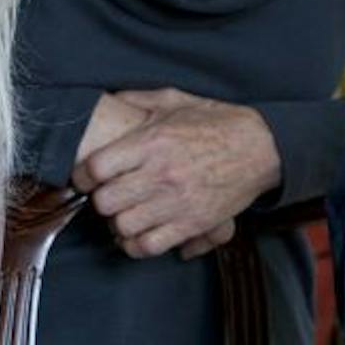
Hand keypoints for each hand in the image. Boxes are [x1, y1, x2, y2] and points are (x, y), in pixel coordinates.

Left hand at [70, 88, 280, 259]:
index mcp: (152, 142)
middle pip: (105, 202)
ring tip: (124, 213)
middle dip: (100, 199)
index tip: (86, 177)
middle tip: (107, 194)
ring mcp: (178, 202)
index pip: (95, 168)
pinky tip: (140, 232)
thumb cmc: (217, 121)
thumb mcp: (176, 100)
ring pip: (123, 227)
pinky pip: (150, 246)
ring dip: (118, 222)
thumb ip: (137, 99)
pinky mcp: (193, 223)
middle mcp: (161, 174)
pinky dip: (137, 244)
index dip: (82, 175)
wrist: (262, 146)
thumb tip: (108, 99)